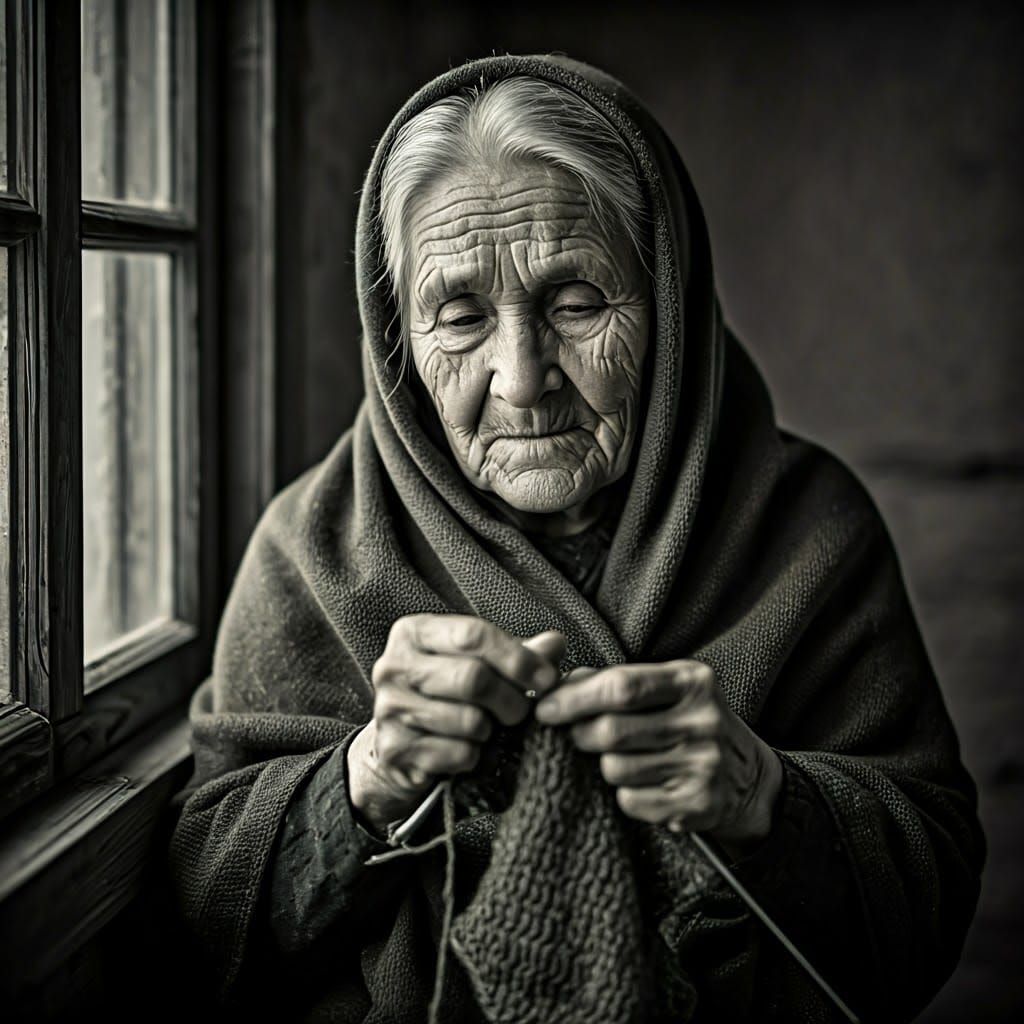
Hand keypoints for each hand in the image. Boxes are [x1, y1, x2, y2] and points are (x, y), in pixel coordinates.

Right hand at [348, 614, 565, 834]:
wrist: (401, 746)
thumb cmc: (447, 695)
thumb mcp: (480, 664)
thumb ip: (519, 653)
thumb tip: (556, 644)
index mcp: (414, 633)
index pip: (473, 634)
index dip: (517, 657)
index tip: (548, 679)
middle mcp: (393, 666)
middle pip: (473, 678)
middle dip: (511, 700)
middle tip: (522, 712)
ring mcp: (389, 709)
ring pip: (469, 720)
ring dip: (492, 731)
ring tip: (489, 729)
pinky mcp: (395, 749)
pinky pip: (459, 754)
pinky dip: (476, 757)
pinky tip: (469, 750)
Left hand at [534, 659, 781, 853]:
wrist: (748, 778)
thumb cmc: (690, 723)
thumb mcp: (667, 689)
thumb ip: (616, 681)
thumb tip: (562, 683)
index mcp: (692, 681)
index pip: (621, 687)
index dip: (574, 699)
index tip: (545, 709)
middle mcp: (702, 721)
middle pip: (612, 731)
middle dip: (581, 735)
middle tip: (577, 737)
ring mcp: (704, 765)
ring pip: (616, 769)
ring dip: (605, 766)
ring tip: (624, 760)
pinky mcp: (699, 805)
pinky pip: (631, 802)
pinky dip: (626, 795)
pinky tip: (646, 785)